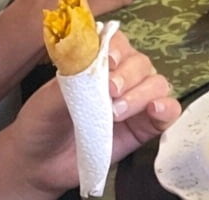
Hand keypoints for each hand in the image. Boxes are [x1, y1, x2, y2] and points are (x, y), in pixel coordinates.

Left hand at [11, 31, 180, 192]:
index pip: (118, 43)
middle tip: (110, 92)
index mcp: (98, 62)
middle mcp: (121, 77)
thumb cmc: (42, 123)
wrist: (39, 165)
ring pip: (157, 84)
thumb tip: (92, 62)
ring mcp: (135, 102)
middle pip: (141, 63)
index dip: (117, 49)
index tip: (107, 61)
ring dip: (142, 94)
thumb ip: (72, 81)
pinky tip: (155, 110)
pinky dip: (167, 107)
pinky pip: (169, 111)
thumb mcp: (48, 99)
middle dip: (128, 75)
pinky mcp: (145, 127)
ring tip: (118, 112)